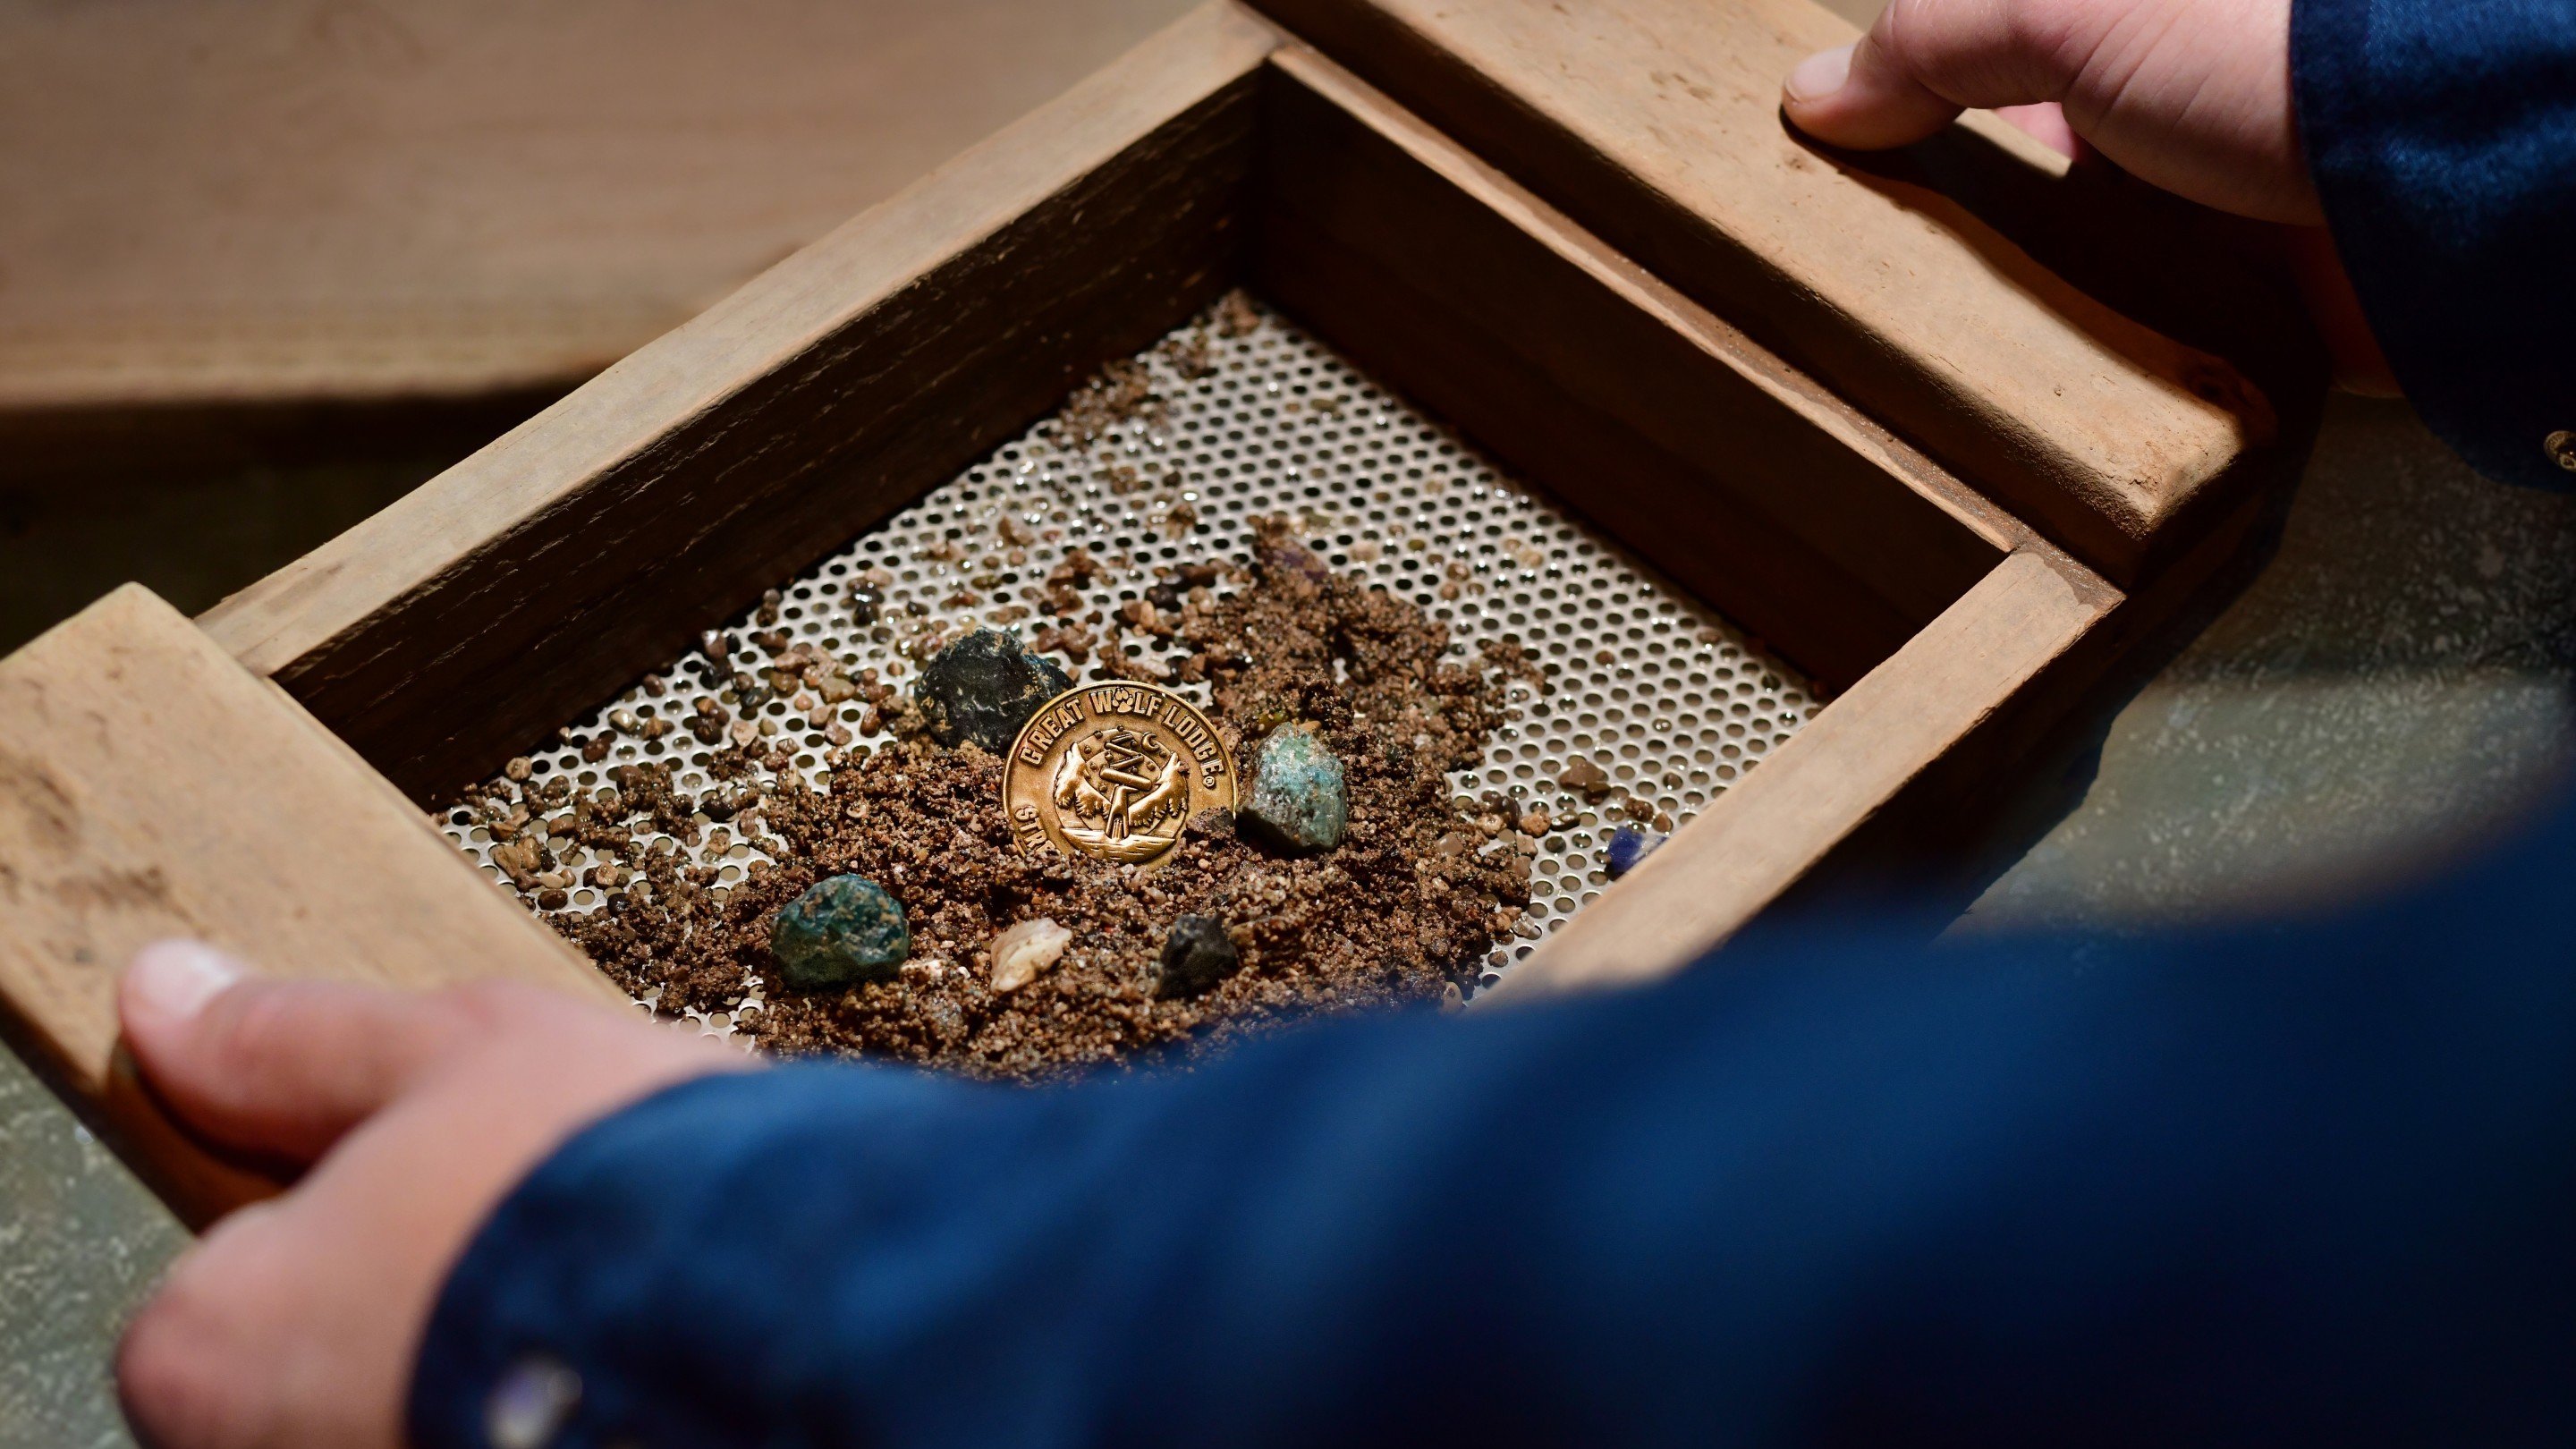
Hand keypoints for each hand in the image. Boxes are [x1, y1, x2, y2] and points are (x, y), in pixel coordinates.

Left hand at [112, 940, 748, 1448]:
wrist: (802, 1299)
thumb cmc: (605, 1179)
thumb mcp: (451, 1051)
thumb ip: (293, 1039)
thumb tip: (167, 993)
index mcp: (215, 1350)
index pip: (221, 1284)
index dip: (340, 1212)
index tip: (436, 1180)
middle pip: (318, 1364)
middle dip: (413, 1295)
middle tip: (532, 1231)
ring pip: (417, 1399)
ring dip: (490, 1354)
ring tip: (609, 1291)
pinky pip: (518, 1430)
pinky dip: (566, 1407)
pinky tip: (640, 1360)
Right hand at [1782, 0, 2396, 391]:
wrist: (2436, 176)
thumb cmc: (2281, 50)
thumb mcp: (2064, 6)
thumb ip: (1931, 43)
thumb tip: (1816, 90)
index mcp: (2147, 19)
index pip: (2005, 53)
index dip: (1926, 98)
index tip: (1854, 155)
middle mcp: (2188, 94)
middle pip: (2036, 161)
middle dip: (1970, 214)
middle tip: (1896, 261)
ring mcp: (2226, 198)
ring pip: (2086, 257)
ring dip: (2028, 296)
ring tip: (1956, 333)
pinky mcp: (2259, 296)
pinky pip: (2150, 337)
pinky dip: (2098, 358)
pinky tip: (2047, 374)